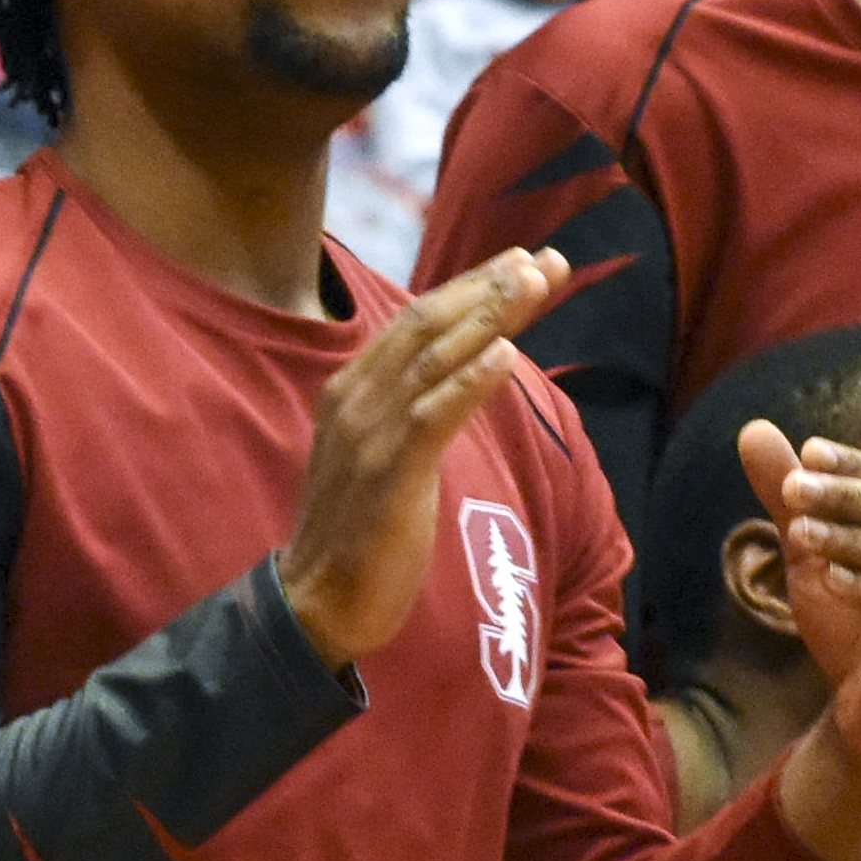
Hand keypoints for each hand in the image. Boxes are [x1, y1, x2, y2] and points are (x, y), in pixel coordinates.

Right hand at [279, 247, 565, 669]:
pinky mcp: (388, 475)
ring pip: (435, 359)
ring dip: (490, 317)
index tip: (524, 262)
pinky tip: (506, 354)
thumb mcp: (386, 451)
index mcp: (356, 389)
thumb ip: (416, 407)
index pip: (420, 322)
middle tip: (544, 259)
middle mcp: (357, 398)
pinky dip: (469, 381)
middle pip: (429, 325)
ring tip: (534, 282)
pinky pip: (432, 416)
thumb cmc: (361, 527)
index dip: (473, 287)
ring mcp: (369, 434)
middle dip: (489, 288)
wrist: (317, 600)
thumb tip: (464, 371)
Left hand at [736, 421, 860, 860]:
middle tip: (793, 489)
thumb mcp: (809, 555)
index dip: (855, 464)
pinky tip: (828, 579)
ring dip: (850, 540)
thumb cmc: (853, 628)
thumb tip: (753, 430)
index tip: (807, 452)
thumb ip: (789, 498)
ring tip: (799, 533)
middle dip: (847, 495)